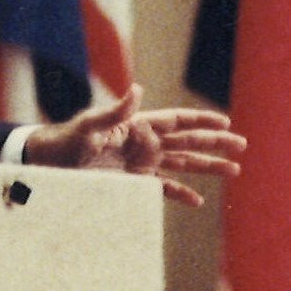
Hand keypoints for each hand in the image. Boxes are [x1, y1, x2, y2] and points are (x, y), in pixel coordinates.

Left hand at [21, 85, 243, 207]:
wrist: (48, 164)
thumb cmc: (66, 141)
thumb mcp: (89, 126)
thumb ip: (115, 112)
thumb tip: (137, 89)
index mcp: (138, 125)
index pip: (177, 120)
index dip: (201, 120)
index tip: (226, 122)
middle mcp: (144, 142)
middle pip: (188, 140)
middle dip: (215, 143)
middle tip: (242, 146)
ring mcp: (141, 163)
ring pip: (182, 163)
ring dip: (207, 167)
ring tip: (233, 171)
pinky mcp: (133, 182)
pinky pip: (163, 188)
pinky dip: (181, 194)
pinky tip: (198, 202)